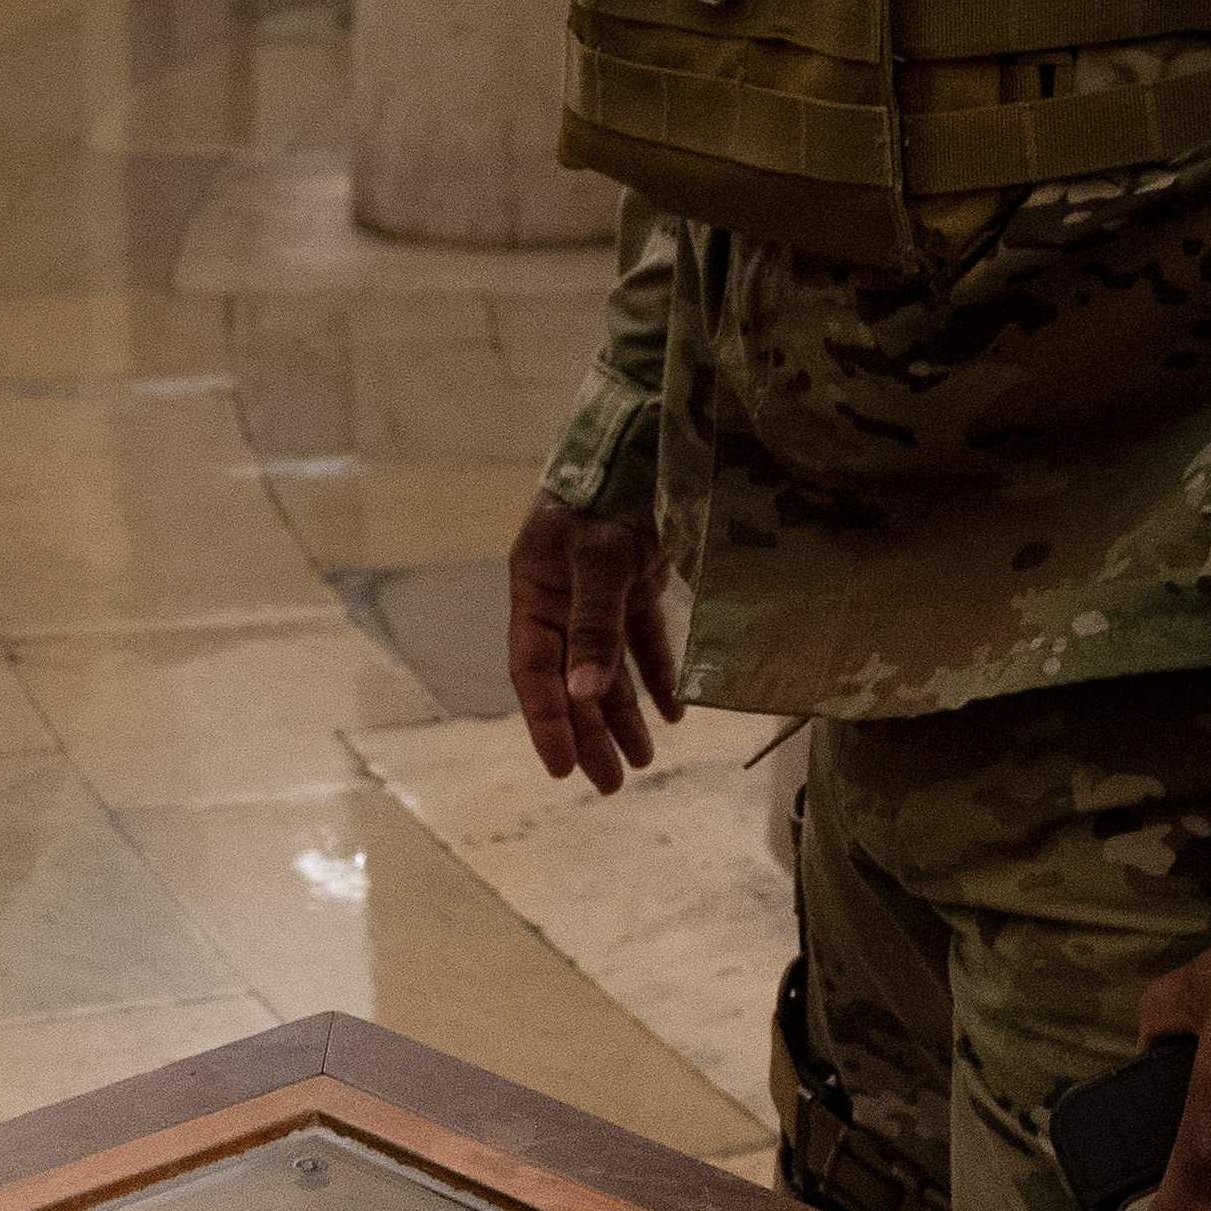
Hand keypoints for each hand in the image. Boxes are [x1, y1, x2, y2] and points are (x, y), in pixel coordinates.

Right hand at [507, 492, 681, 796]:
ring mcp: (599, 590)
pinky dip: (657, 673)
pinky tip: (676, 709)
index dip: (547, 723)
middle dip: (591, 733)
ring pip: (607, 666)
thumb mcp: (600, 557)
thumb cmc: (611, 487)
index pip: (534, 672)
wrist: (649, 426)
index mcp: (535, 591)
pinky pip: (643, 638)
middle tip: (612, 784)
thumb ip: (593, 624)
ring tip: (644, 760)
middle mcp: (561, 597)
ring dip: (623, 713)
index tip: (564, 770)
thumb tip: (584, 694)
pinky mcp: (635, 579)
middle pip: (572, 680)